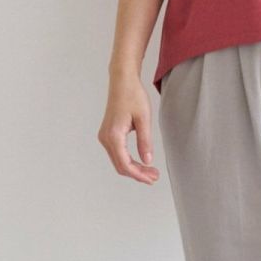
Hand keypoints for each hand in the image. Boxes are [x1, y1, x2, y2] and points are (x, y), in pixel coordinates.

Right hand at [98, 69, 160, 183]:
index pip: (125, 164)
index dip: (139, 174)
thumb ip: (145, 141)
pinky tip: (141, 162)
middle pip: (120, 165)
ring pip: (118, 161)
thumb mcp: (144, 119)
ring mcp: (105, 136)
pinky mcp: (108, 134)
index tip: (152, 178)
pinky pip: (117, 153)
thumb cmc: (133, 96)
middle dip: (138, 174)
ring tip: (151, 171)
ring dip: (134, 168)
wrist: (122, 82)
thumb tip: (147, 161)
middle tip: (155, 177)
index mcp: (114, 135)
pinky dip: (129, 160)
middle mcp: (106, 138)